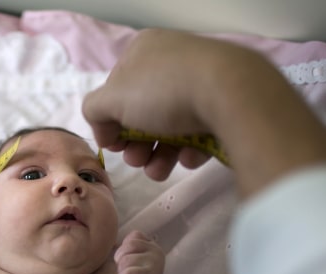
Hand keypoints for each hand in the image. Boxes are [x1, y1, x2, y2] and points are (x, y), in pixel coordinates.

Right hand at [83, 29, 325, 193]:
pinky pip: (200, 129)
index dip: (111, 121)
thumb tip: (105, 130)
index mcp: (143, 50)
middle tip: (137, 161)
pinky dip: (190, 148)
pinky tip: (189, 159)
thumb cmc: (162, 91)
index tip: (114, 145)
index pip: (116, 89)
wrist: (231, 94)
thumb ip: (94, 111)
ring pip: (171, 125)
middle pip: (144, 112)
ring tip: (159, 171)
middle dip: (137, 144)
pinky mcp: (227, 102)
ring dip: (159, 155)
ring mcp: (203, 80)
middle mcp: (173, 60)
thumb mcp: (111, 100)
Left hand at [115, 231, 164, 273]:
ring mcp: (154, 267)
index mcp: (153, 245)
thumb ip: (130, 244)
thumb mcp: (135, 255)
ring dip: (122, 272)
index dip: (125, 249)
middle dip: (121, 260)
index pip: (134, 236)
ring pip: (124, 261)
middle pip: (127, 248)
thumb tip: (113, 239)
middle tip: (129, 272)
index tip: (131, 262)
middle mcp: (157, 253)